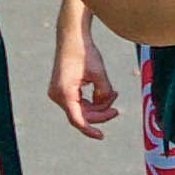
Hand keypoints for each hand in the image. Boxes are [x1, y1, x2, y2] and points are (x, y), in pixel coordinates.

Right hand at [48, 17, 118, 137]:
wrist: (72, 37)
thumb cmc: (84, 52)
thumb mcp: (100, 73)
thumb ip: (104, 92)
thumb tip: (106, 106)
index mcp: (64, 93)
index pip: (78, 119)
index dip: (90, 129)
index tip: (102, 136)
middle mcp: (57, 95)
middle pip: (82, 114)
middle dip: (101, 112)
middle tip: (117, 109)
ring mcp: (58, 93)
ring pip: (82, 109)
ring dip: (99, 105)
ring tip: (113, 93)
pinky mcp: (63, 90)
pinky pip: (79, 102)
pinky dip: (93, 99)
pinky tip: (107, 92)